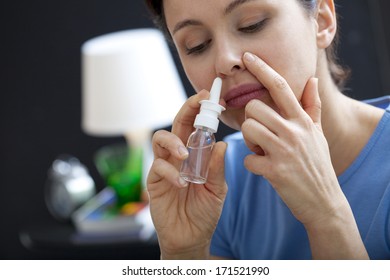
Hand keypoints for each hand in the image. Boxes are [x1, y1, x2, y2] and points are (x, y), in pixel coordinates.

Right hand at [147, 90, 226, 258]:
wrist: (191, 237)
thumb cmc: (204, 212)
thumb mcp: (217, 189)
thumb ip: (217, 168)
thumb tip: (220, 143)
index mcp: (195, 155)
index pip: (195, 126)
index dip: (200, 110)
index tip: (211, 97)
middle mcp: (178, 156)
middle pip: (177, 124)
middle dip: (186, 110)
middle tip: (197, 102)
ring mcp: (165, 167)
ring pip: (160, 140)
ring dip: (173, 141)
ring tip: (184, 154)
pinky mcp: (154, 181)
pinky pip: (158, 167)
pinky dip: (170, 172)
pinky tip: (181, 184)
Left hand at [241, 52, 344, 225]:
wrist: (323, 200)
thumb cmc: (316, 164)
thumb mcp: (318, 133)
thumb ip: (313, 106)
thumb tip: (312, 79)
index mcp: (302, 120)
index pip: (280, 86)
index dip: (262, 69)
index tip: (247, 57)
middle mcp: (294, 131)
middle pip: (254, 107)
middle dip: (251, 120)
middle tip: (261, 136)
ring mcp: (284, 150)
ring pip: (248, 129)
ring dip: (250, 143)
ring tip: (264, 152)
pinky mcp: (275, 171)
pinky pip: (248, 159)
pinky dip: (252, 165)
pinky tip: (265, 169)